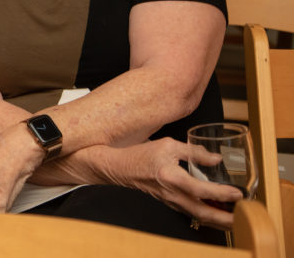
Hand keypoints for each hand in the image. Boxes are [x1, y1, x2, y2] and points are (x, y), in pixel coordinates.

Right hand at [102, 138, 242, 229]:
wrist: (121, 168)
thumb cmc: (142, 154)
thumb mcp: (168, 145)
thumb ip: (193, 151)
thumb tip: (216, 159)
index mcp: (172, 177)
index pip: (201, 190)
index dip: (221, 194)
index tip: (238, 194)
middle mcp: (172, 193)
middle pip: (203, 213)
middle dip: (225, 219)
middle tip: (243, 220)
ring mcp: (171, 201)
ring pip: (198, 217)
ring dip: (218, 221)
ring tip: (236, 220)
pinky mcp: (170, 203)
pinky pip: (192, 213)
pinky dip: (207, 216)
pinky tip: (216, 214)